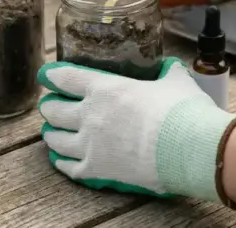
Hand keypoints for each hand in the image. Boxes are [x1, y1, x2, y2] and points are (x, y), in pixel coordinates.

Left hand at [37, 57, 235, 201]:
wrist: (189, 148)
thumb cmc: (182, 111)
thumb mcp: (175, 81)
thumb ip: (167, 71)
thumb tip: (169, 65)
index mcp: (105, 88)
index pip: (67, 78)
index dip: (53, 75)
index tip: (46, 75)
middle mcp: (90, 115)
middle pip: (54, 110)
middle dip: (50, 106)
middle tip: (50, 105)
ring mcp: (90, 145)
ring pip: (55, 139)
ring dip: (51, 133)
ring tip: (50, 131)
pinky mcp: (97, 170)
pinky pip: (68, 167)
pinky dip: (61, 161)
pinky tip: (61, 159)